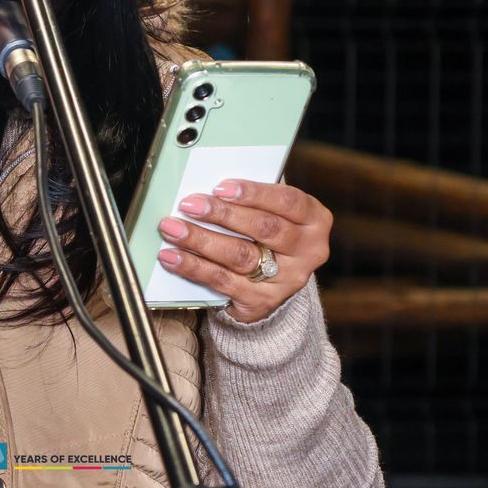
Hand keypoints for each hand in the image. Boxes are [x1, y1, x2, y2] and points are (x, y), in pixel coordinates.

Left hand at [154, 179, 332, 323]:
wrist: (274, 285)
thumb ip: (253, 199)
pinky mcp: (261, 301)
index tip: (220, 187)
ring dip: (201, 240)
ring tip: (173, 228)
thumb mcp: (274, 213)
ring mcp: (286, 279)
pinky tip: (173, 256)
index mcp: (314, 220)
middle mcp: (307, 251)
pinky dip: (194, 267)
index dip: (253, 193)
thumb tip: (210, 186)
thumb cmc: (269, 235)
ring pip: (240, 256)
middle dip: (222, 214)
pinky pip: (222, 281)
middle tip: (190, 205)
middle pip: (263, 228)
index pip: (287, 201)